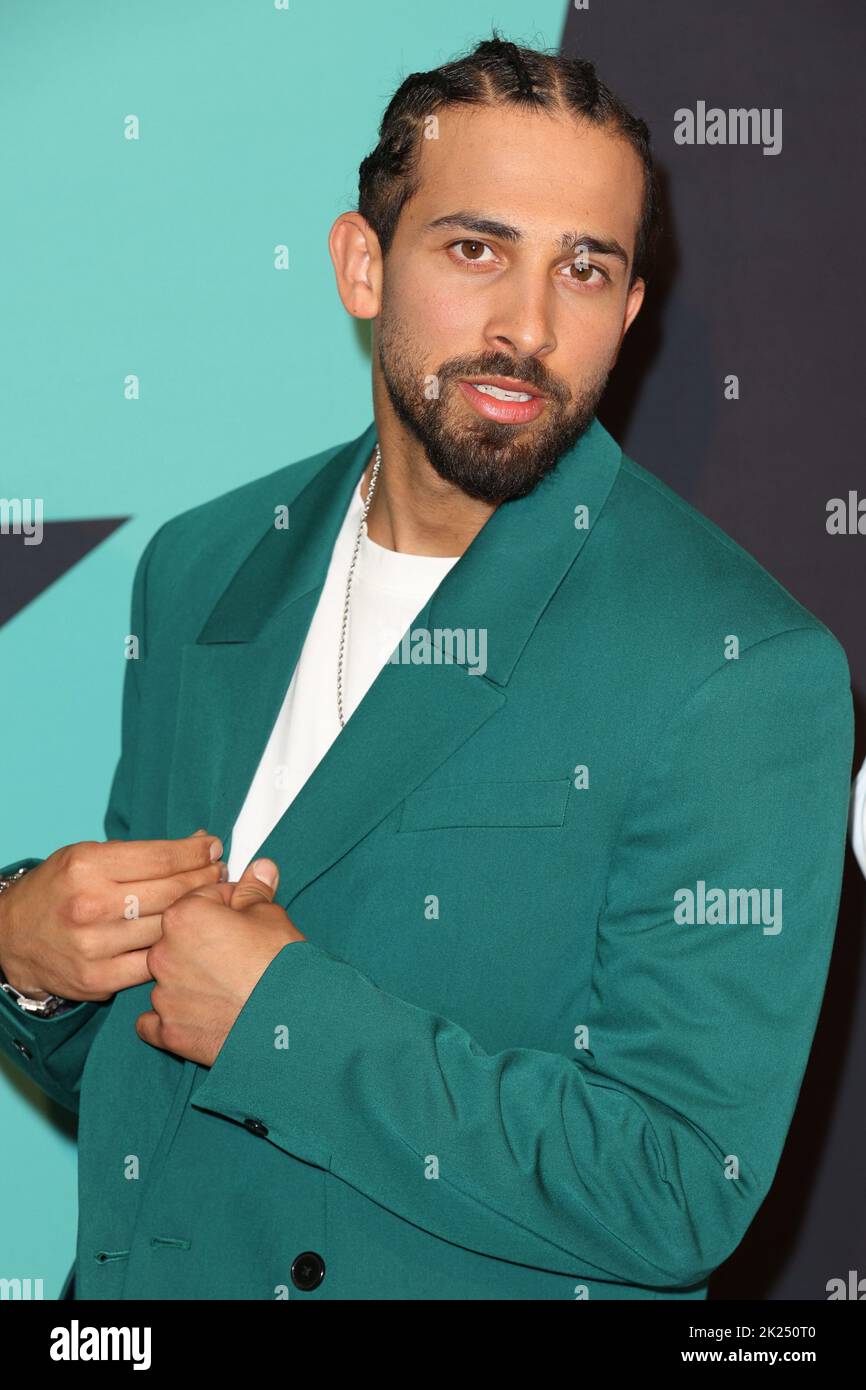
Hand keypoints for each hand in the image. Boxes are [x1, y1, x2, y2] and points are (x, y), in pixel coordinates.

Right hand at [0, 830, 225, 1000]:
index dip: (196, 853)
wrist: (10, 937)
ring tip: (211, 901)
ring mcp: (94, 946)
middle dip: (205, 879)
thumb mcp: (87, 855)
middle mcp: (90, 905)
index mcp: (88, 866)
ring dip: (197, 914)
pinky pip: (153, 963)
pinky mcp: (97, 979)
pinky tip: (185, 936)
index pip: (162, 858)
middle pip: (171, 892)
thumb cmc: (57, 890)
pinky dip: (172, 948)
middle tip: (221, 873)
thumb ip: (139, 853)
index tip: (213, 847)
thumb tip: (198, 844)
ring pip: (167, 928)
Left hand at [135, 857, 304, 1067]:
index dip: (228, 904)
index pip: (201, 898)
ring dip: (192, 979)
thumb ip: (255, 891)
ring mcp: (163, 995)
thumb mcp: (271, 916)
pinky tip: (202, 1013)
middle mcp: (164, 954)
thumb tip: (258, 869)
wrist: (289, 1022)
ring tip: (229, 986)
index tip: (244, 915)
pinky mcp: (169, 1031)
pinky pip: (157, 1020)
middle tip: (240, 952)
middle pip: (181, 938)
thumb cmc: (279, 967)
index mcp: (184, 917)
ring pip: (170, 977)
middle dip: (206, 941)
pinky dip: (176, 1016)